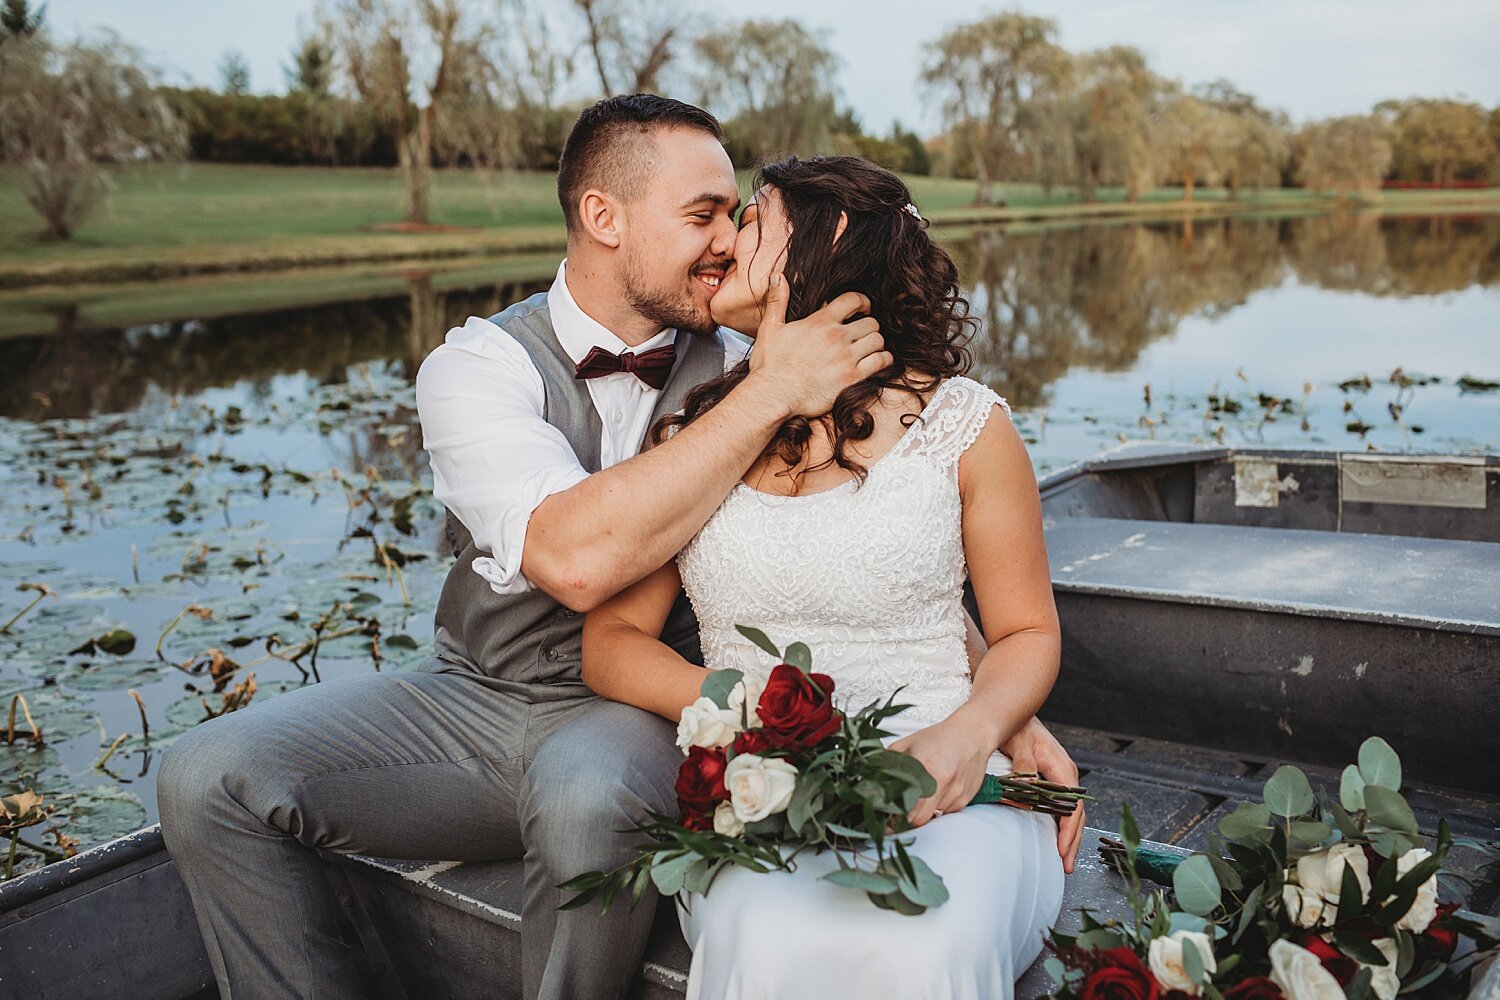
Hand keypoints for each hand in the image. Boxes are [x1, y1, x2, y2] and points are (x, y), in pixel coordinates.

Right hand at [746, 272, 891, 417]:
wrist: (774, 394)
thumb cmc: (770, 365)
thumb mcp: (770, 328)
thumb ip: (777, 301)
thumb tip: (779, 276)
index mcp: (820, 322)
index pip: (853, 299)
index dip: (862, 302)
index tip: (863, 309)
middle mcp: (836, 336)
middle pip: (871, 322)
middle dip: (869, 327)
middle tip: (864, 335)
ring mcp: (846, 357)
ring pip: (878, 341)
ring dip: (876, 344)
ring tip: (869, 350)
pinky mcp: (852, 377)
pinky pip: (881, 362)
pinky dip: (883, 360)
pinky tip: (876, 363)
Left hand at [890, 713, 992, 828]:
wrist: (973, 733)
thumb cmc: (940, 738)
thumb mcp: (908, 744)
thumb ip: (888, 762)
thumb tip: (870, 781)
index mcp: (923, 766)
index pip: (905, 806)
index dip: (894, 816)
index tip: (887, 818)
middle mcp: (941, 782)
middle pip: (919, 819)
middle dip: (907, 819)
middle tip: (900, 813)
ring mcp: (955, 792)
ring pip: (933, 816)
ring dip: (925, 811)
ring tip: (924, 793)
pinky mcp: (965, 798)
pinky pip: (947, 812)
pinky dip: (939, 806)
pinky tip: (939, 789)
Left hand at [1002, 716, 1085, 873]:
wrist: (1014, 712)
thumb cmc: (1017, 727)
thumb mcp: (1019, 744)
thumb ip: (1024, 767)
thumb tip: (1028, 791)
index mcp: (1062, 768)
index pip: (1071, 806)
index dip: (1067, 830)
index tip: (1061, 849)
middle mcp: (1066, 774)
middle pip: (1076, 814)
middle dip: (1072, 841)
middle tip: (1065, 866)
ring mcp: (1061, 777)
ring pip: (1072, 812)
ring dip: (1069, 836)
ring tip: (1064, 859)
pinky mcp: (1053, 778)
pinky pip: (1063, 806)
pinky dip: (1062, 824)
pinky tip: (1057, 838)